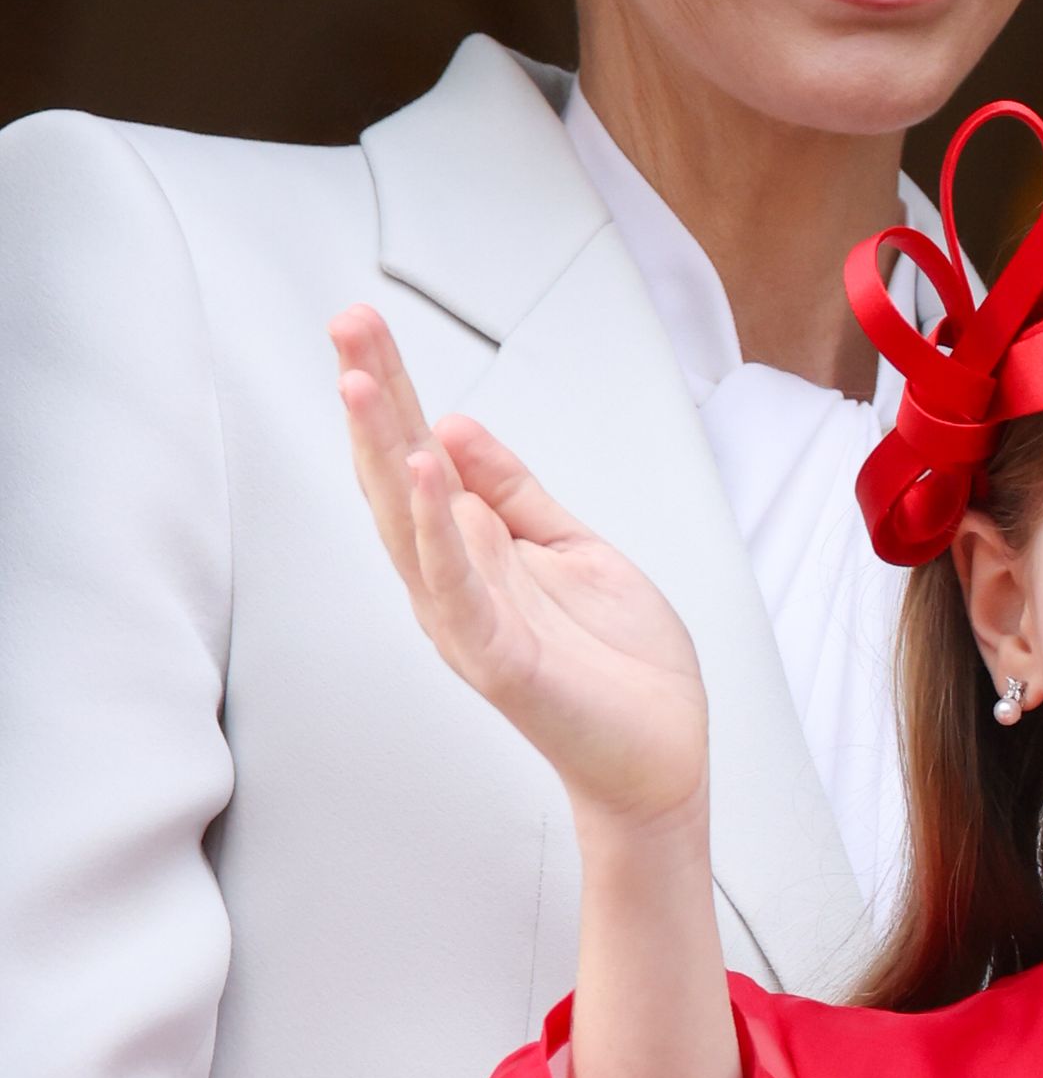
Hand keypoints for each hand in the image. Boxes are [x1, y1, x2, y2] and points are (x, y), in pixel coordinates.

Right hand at [333, 308, 707, 827]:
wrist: (661, 755)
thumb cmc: (618, 663)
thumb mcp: (572, 548)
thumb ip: (515, 494)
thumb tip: (456, 427)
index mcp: (472, 549)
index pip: (420, 454)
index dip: (395, 389)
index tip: (363, 324)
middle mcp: (454, 580)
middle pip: (400, 474)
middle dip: (376, 396)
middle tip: (346, 322)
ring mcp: (468, 619)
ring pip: (410, 522)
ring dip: (385, 448)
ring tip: (361, 379)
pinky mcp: (496, 658)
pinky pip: (458, 585)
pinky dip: (438, 527)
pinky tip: (426, 470)